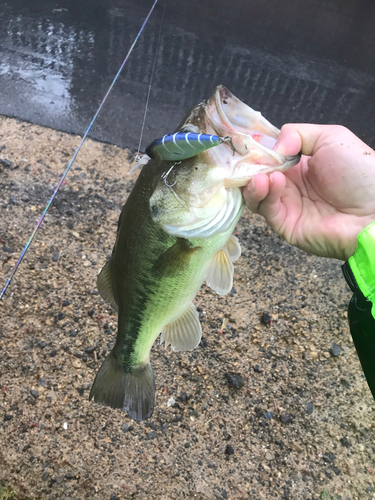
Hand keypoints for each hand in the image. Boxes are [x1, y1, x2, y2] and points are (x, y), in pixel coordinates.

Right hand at [243, 124, 374, 259]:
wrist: (373, 212)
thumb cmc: (359, 172)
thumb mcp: (331, 137)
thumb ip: (297, 134)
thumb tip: (271, 149)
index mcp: (300, 163)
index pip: (268, 155)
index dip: (256, 149)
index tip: (246, 142)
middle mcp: (290, 184)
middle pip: (257, 174)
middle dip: (250, 165)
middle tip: (246, 159)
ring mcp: (287, 205)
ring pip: (256, 193)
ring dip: (252, 182)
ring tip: (261, 175)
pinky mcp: (285, 224)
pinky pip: (266, 210)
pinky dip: (263, 195)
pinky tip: (270, 182)